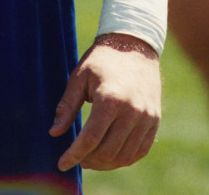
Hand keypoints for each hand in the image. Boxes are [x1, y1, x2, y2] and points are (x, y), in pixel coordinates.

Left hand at [49, 34, 160, 171]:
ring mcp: (146, 118)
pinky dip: (124, 159)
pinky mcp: (154, 121)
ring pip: (124, 156)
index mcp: (110, 99)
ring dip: (105, 164)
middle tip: (77, 158)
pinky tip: (110, 156)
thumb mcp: (79, 77)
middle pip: (108, 152)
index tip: (62, 164)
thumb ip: (67, 106)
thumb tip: (54, 132)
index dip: (74, 154)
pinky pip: (140, 151)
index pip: (90, 139)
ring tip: (90, 158)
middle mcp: (132, 111)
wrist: (134, 45)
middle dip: (89, 160)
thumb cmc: (101, 60)